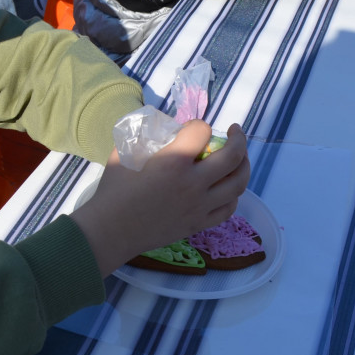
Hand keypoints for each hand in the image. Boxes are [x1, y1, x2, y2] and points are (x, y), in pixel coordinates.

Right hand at [70, 121, 250, 276]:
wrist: (111, 229)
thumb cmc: (114, 190)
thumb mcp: (124, 153)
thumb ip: (146, 137)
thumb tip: (164, 129)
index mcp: (173, 161)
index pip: (201, 131)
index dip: (198, 125)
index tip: (191, 129)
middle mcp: (193, 183)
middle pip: (232, 157)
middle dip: (239, 139)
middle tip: (235, 132)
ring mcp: (199, 206)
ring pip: (237, 184)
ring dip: (243, 166)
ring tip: (239, 158)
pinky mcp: (199, 224)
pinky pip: (228, 208)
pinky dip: (233, 194)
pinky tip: (228, 187)